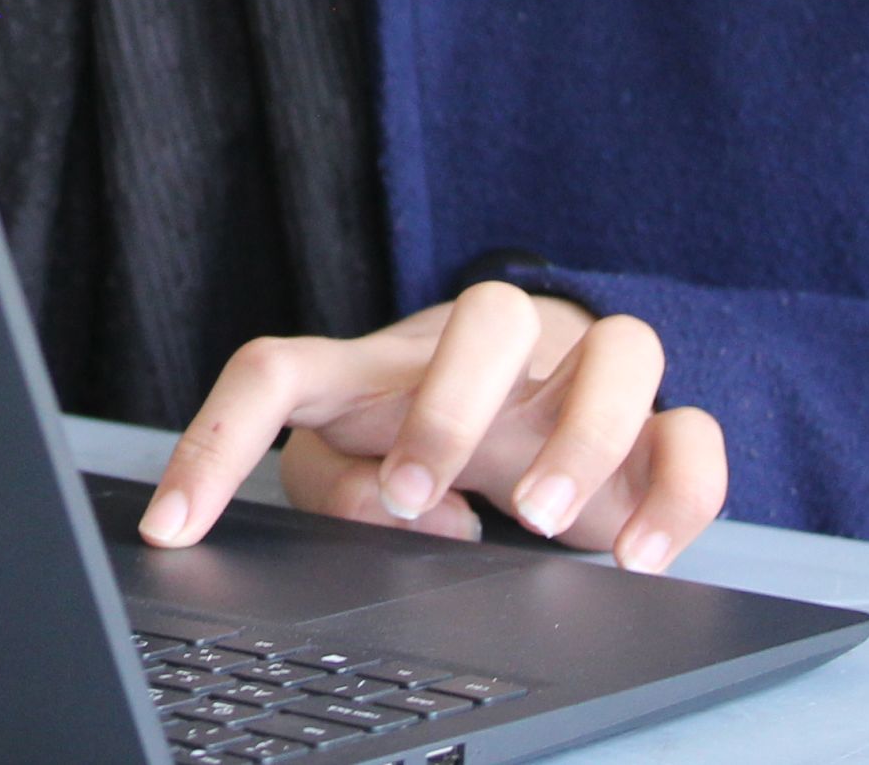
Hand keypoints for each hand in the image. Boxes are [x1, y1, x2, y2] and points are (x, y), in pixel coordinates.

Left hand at [134, 280, 726, 573]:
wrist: (538, 414)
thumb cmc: (413, 443)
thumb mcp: (349, 473)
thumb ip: (339, 492)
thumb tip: (412, 512)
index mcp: (381, 363)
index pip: (278, 372)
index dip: (213, 443)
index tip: (171, 529)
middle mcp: (495, 351)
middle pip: (490, 313)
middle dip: (452, 405)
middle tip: (422, 495)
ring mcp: (587, 380)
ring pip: (621, 347)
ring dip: (584, 435)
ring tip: (539, 516)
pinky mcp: (662, 429)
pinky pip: (697, 434)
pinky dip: (677, 495)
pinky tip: (635, 556)